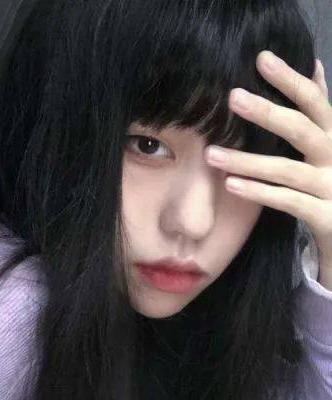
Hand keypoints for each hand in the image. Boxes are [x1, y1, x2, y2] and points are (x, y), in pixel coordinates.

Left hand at [204, 50, 331, 289]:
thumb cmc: (331, 181)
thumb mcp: (329, 143)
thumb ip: (319, 112)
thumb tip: (314, 66)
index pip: (314, 102)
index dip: (290, 79)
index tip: (262, 59)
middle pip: (302, 129)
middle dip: (267, 112)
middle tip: (233, 97)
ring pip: (287, 169)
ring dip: (247, 161)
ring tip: (211, 154)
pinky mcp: (326, 216)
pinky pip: (288, 201)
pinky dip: (259, 192)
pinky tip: (231, 184)